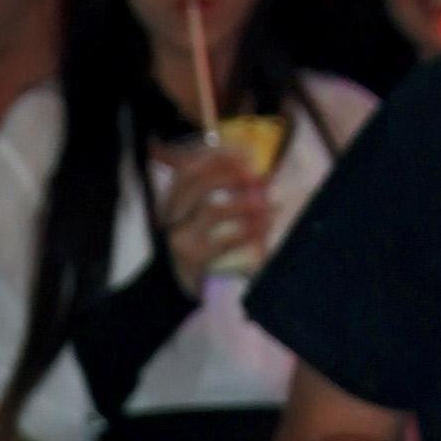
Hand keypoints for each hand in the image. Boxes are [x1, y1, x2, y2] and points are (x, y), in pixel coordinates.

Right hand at [157, 140, 269, 298]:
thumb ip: (222, 192)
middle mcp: (172, 215)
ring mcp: (180, 237)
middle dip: (232, 175)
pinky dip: (248, 231)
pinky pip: (224, 240)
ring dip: (246, 203)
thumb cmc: (196, 244)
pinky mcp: (193, 258)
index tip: (247, 154)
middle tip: (259, 178)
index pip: (189, 168)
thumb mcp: (200, 215)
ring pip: (213, 210)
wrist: (174, 286)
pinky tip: (264, 226)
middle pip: (197, 183)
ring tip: (269, 203)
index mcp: (172, 199)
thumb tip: (262, 176)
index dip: (218, 156)